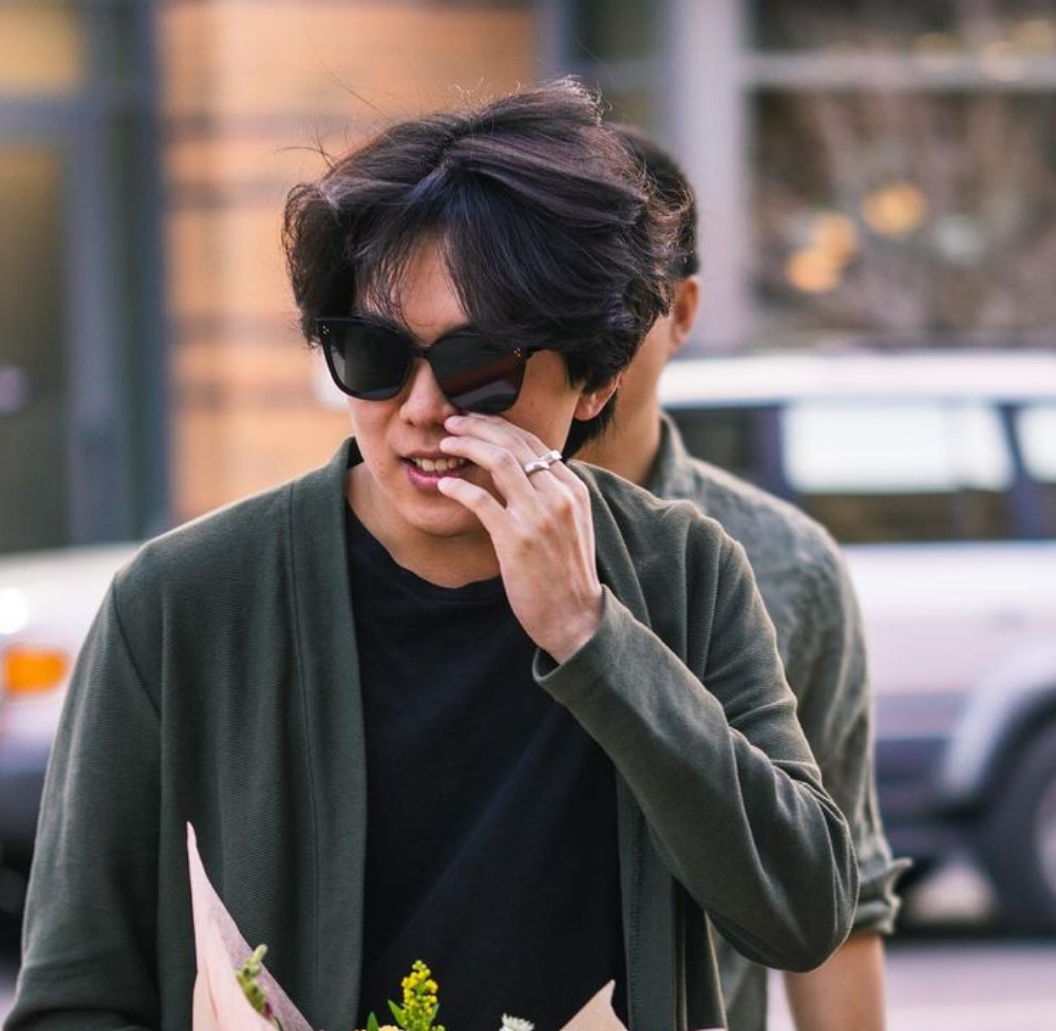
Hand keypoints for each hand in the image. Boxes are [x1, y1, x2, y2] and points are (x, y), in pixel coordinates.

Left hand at [436, 413, 601, 661]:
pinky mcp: (516, 540)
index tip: (477, 421)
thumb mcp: (572, 524)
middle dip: (479, 426)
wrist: (575, 616)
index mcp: (573, 489)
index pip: (534, 441)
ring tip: (445, 444)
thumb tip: (525, 472)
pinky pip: (481, 500)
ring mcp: (538, 517)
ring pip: (500, 460)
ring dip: (467, 445)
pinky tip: (445, 484)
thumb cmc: (567, 573)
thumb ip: (552, 495)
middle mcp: (558, 496)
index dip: (501, 426)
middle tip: (453, 422)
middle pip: (515, 443)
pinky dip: (459, 487)